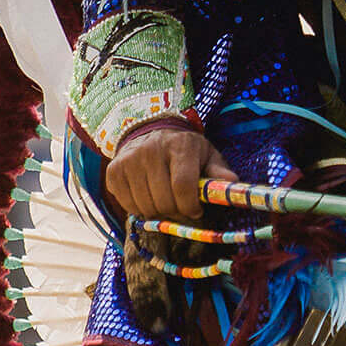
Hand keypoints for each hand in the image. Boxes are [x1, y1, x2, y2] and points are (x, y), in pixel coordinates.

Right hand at [104, 123, 236, 222]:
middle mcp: (151, 150)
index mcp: (179, 145)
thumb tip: (232, 182)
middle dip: (176, 212)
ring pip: (145, 207)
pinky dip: (140, 209)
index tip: (196, 210)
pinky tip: (148, 197)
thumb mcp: (206, 156)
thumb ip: (218, 172)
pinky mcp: (113, 172)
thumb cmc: (184, 151)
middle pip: (164, 201)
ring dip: (158, 213)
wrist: (149, 133)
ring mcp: (129, 160)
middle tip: (181, 208)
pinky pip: (128, 206)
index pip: (183, 186)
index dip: (191, 207)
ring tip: (165, 201)